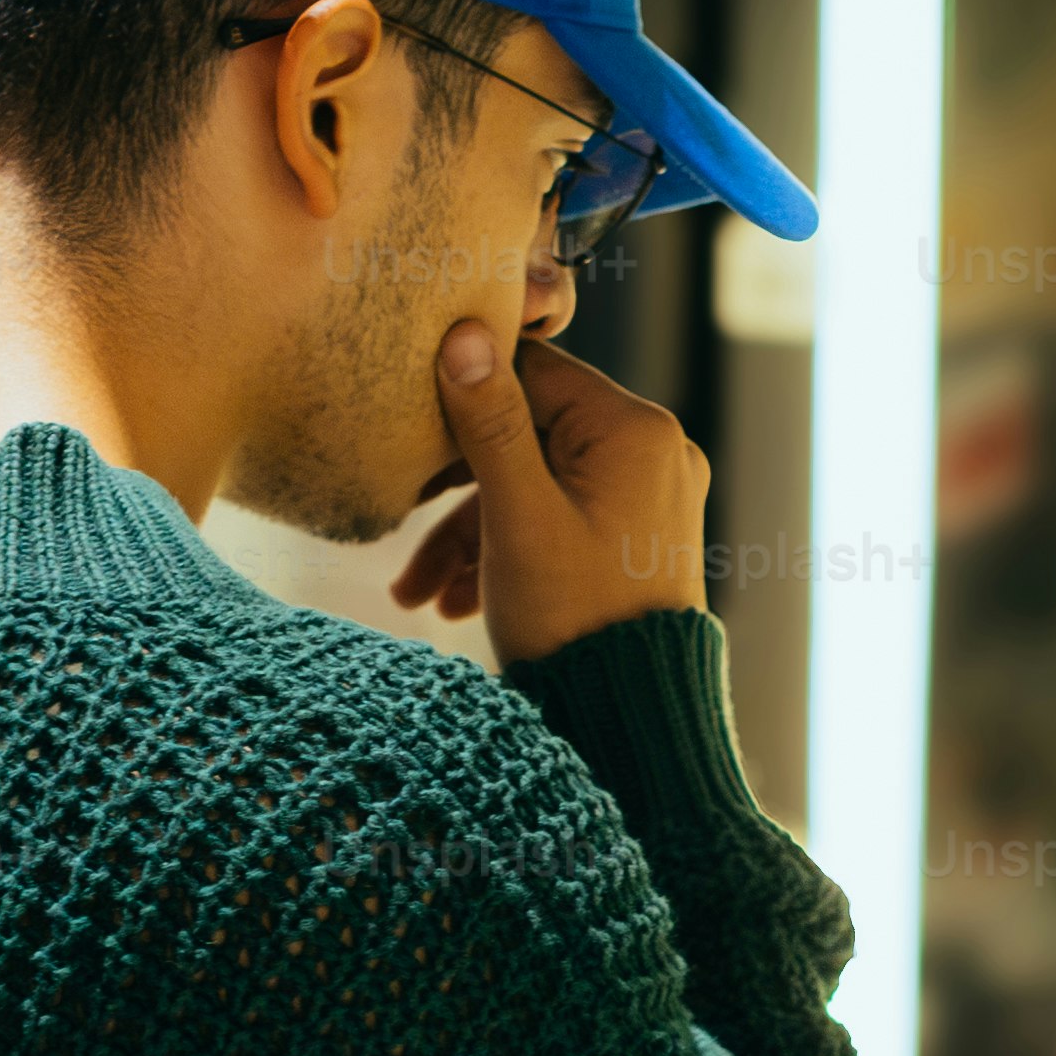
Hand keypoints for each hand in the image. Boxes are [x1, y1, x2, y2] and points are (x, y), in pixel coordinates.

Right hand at [396, 321, 710, 666]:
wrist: (628, 722)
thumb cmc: (574, 619)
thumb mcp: (516, 516)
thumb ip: (491, 424)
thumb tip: (465, 334)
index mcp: (637, 431)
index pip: (535, 373)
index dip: (466, 396)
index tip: (410, 429)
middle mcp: (655, 452)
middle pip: (531, 435)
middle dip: (457, 488)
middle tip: (400, 516)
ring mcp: (649, 497)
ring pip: (537, 486)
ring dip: (471, 532)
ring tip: (414, 592)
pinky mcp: (635, 537)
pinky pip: (560, 520)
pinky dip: (507, 550)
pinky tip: (453, 601)